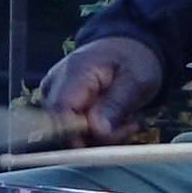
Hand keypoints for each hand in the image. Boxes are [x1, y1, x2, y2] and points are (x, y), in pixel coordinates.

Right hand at [35, 34, 164, 142]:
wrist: (128, 46)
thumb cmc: (134, 60)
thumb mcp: (137, 81)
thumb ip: (115, 105)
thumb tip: (96, 132)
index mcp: (75, 71)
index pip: (61, 109)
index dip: (75, 134)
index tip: (101, 146)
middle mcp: (56, 82)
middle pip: (60, 124)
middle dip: (93, 138)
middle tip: (127, 129)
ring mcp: (54, 91)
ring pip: (65, 130)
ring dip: (96, 137)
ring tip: (126, 124)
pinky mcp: (60, 101)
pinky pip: (70, 127)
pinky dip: (93, 132)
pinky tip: (114, 123)